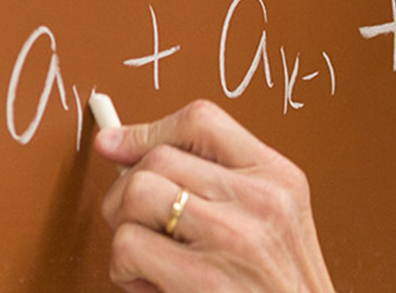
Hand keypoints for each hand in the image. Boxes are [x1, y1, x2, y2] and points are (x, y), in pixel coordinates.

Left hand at [95, 99, 335, 292]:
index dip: (148, 130)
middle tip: (139, 223)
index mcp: (279, 178)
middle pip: (158, 159)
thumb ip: (214, 182)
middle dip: (127, 191)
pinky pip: (128, 245)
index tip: (116, 145)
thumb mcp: (270, 220)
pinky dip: (124, 270)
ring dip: (124, 228)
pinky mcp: (205, 279)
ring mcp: (233, 237)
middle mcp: (260, 201)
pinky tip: (150, 283)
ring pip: (136, 193)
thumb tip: (125, 147)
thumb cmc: (276, 289)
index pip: (202, 121)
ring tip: (148, 255)